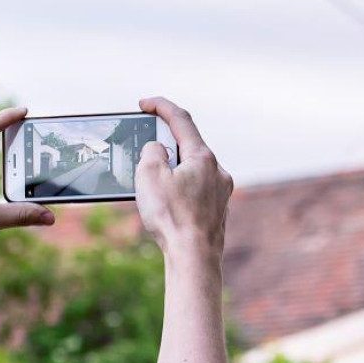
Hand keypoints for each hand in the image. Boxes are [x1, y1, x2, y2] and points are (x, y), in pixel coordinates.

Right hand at [134, 97, 231, 260]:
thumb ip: (151, 152)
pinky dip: (179, 188)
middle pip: (188, 145)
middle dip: (165, 141)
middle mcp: (217, 171)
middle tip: (143, 145)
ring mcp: (220, 192)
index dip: (161, 106)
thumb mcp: (149, 176)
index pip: (181, 120)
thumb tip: (158, 149)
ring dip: (172, 168)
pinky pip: (195, 190)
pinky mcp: (217, 211)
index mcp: (202, 157)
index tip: (144, 103)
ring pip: (192, 170)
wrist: (194, 259)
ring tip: (151, 182)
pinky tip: (166, 204)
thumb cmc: (172, 218)